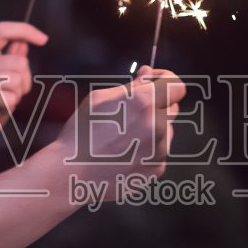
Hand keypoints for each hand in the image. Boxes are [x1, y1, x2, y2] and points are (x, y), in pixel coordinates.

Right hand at [0, 21, 47, 153]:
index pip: (2, 30)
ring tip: (1, 103)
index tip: (44, 40)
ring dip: (16, 95)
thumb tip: (23, 42)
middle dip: (24, 81)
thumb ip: (12, 61)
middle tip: (12, 95)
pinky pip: (10, 97)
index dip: (25, 31)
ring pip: (16, 79)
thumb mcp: (5, 83)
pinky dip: (9, 107)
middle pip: (19, 62)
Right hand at [57, 67, 185, 185]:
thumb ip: (131, 86)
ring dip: (153, 129)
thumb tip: (148, 74)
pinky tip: (124, 154)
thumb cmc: (80, 132)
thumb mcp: (99, 99)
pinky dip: (147, 150)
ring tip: (123, 138)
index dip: (165, 80)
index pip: (176, 85)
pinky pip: (159, 152)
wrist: (71, 173)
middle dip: (158, 105)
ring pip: (166, 131)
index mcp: (144, 103)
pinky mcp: (157, 169)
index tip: (151, 83)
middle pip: (173, 108)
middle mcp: (158, 126)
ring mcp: (160, 151)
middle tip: (132, 111)